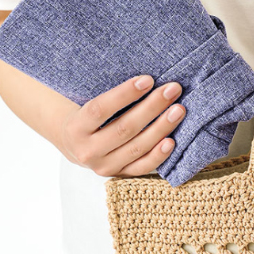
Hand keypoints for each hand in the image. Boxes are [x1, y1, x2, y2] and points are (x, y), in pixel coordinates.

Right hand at [59, 74, 185, 177]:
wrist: (75, 145)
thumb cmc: (87, 116)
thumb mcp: (87, 102)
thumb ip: (110, 95)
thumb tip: (146, 79)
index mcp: (76, 127)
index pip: (101, 109)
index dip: (125, 94)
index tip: (148, 79)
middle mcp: (88, 150)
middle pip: (124, 128)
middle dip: (152, 107)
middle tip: (173, 89)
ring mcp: (103, 166)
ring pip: (137, 148)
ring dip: (161, 128)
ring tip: (178, 110)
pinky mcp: (118, 175)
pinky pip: (142, 167)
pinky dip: (158, 155)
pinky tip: (172, 141)